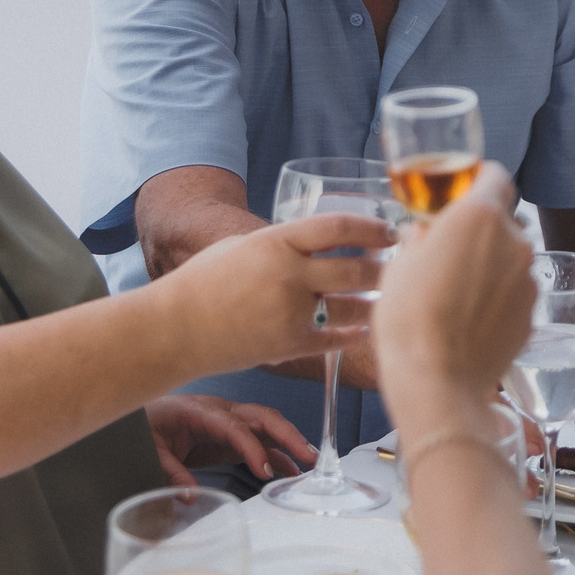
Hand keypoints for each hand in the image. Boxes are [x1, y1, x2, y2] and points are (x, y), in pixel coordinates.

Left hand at [144, 394, 314, 484]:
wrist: (143, 414)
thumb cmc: (147, 425)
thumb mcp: (151, 450)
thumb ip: (170, 472)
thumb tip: (189, 496)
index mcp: (201, 411)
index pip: (234, 427)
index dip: (252, 448)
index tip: (264, 470)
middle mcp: (221, 411)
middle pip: (262, 417)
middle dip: (288, 434)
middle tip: (309, 455)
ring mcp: (229, 421)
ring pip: (266, 426)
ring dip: (289, 441)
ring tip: (310, 462)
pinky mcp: (230, 434)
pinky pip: (259, 440)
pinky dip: (276, 453)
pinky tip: (290, 469)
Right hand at [161, 212, 389, 373]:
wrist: (175, 329)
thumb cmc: (203, 282)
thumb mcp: (242, 246)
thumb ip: (282, 243)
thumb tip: (318, 242)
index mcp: (276, 243)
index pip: (338, 227)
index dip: (371, 229)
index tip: (390, 233)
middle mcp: (289, 276)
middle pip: (355, 269)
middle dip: (384, 269)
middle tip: (398, 268)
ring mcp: (291, 313)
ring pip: (353, 307)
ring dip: (375, 303)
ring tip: (388, 298)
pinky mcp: (289, 346)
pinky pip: (336, 340)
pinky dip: (354, 334)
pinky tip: (365, 329)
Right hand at [375, 166, 534, 424]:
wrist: (437, 383)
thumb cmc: (409, 321)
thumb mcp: (399, 265)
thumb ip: (420, 235)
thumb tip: (426, 231)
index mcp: (478, 216)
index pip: (493, 175)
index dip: (477, 179)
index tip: (462, 190)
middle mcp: (513, 240)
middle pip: (502, 219)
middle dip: (479, 230)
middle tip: (448, 251)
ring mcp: (528, 278)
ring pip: (509, 257)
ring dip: (489, 264)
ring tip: (456, 292)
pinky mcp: (532, 312)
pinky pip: (515, 290)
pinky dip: (498, 296)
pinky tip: (470, 317)